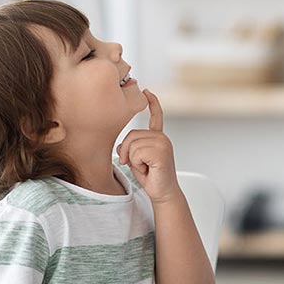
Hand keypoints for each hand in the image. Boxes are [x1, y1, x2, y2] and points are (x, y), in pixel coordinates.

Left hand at [116, 89, 179, 203]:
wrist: (163, 193)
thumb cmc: (151, 177)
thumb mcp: (136, 160)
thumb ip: (129, 149)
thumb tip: (121, 146)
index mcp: (158, 137)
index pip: (156, 116)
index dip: (152, 103)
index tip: (147, 91)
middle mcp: (162, 137)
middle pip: (132, 135)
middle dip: (127, 152)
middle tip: (138, 165)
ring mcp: (163, 143)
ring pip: (132, 145)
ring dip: (133, 160)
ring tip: (145, 167)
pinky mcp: (161, 152)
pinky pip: (137, 153)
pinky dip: (138, 164)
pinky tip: (148, 169)